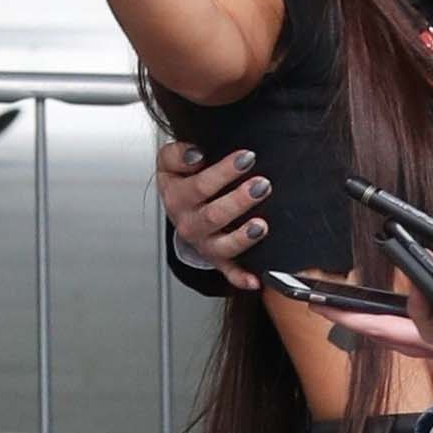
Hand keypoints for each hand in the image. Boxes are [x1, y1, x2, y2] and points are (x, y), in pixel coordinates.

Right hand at [160, 138, 266, 287]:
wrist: (179, 205)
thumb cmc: (181, 179)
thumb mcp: (169, 161)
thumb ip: (177, 153)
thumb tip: (195, 154)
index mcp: (178, 197)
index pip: (200, 186)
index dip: (224, 172)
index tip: (247, 157)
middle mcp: (190, 223)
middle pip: (214, 215)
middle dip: (239, 201)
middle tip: (262, 185)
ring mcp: (205, 244)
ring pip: (224, 246)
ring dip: (244, 237)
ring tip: (261, 225)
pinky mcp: (218, 259)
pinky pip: (229, 272)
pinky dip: (241, 278)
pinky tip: (255, 280)